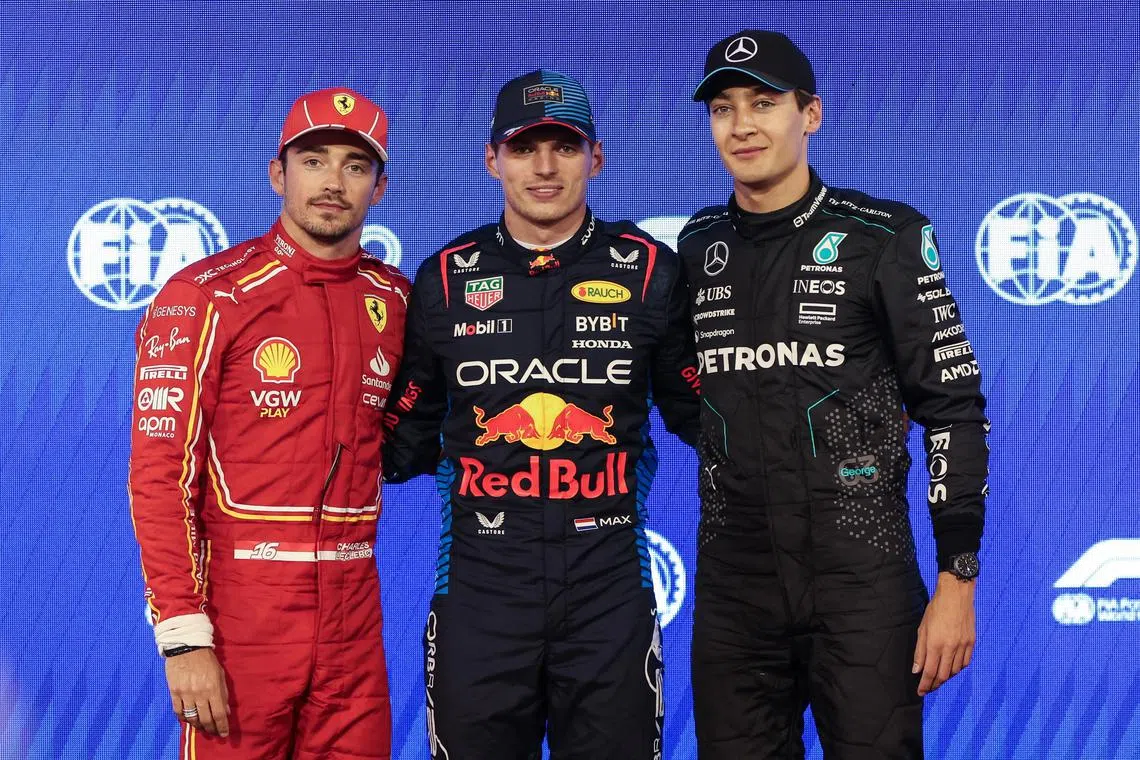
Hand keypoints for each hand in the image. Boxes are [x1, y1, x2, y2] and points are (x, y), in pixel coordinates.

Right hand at [165, 647, 229, 736]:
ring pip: (192, 717)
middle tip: (213, 732)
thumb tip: (226, 711)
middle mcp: (200, 693)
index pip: (219, 714)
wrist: (187, 646)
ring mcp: (185, 693)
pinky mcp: (174, 692)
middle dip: (211, 729)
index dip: (222, 726)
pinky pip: (178, 711)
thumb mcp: (220, 674)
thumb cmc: (207, 660)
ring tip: (202, 727)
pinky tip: (188, 719)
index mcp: (213, 688)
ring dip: (198, 725)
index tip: (224, 733)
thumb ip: (223, 693)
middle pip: (206, 719)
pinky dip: (184, 718)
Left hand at [913, 572, 975, 695]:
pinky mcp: (971, 643)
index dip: (925, 685)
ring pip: (954, 671)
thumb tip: (917, 670)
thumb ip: (920, 651)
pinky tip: (951, 669)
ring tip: (938, 679)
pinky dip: (957, 669)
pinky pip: (965, 663)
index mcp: (935, 644)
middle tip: (928, 688)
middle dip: (934, 684)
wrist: (956, 596)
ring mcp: (962, 646)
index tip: (921, 692)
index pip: (929, 672)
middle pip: (942, 675)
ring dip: (945, 677)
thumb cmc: (936, 610)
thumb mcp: (922, 628)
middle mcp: (950, 648)